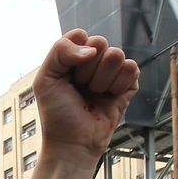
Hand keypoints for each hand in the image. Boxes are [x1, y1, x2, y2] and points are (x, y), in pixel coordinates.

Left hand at [33, 30, 139, 168]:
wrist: (73, 142)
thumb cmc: (56, 113)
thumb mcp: (45, 78)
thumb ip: (60, 51)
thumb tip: (92, 49)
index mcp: (73, 57)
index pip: (81, 36)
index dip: (74, 55)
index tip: (65, 76)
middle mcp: (93, 62)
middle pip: (100, 42)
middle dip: (87, 69)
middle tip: (80, 87)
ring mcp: (111, 72)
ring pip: (117, 55)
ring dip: (102, 79)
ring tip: (94, 94)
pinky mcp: (128, 85)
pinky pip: (131, 68)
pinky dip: (118, 85)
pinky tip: (109, 97)